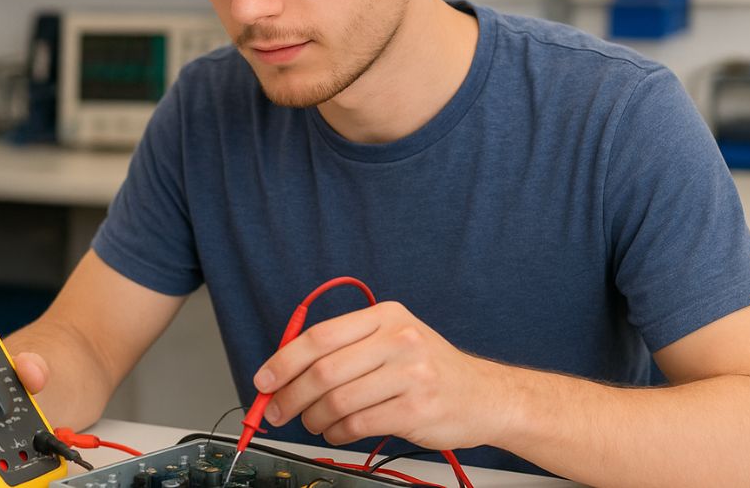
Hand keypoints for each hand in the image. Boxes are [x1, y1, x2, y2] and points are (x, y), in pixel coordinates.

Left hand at [253, 301, 504, 449]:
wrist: (485, 396)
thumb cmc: (430, 370)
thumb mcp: (393, 340)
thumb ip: (345, 348)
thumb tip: (285, 369)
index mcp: (385, 315)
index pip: (320, 336)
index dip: (283, 361)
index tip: (264, 380)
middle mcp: (398, 339)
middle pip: (323, 371)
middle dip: (290, 396)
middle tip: (277, 411)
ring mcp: (410, 374)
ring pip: (338, 401)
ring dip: (314, 419)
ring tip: (314, 424)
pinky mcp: (416, 409)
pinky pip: (358, 425)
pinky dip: (338, 434)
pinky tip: (339, 433)